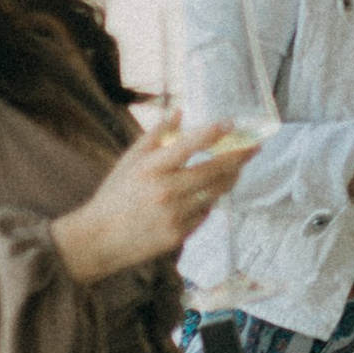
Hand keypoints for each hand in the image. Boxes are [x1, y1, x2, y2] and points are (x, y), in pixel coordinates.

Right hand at [53, 123, 244, 284]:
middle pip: (214, 170)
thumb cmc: (114, 196)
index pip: (189, 145)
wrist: (98, 240)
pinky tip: (210, 193)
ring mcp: (174, 215)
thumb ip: (156, 135)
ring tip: (238, 167)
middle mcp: (165, 191)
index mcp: (151, 169)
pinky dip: (210, 201)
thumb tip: (179, 112)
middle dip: (239, 156)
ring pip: (215, 192)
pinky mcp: (179, 235)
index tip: (231, 123)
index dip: (213, 132)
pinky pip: (205, 213)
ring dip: (230, 178)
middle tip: (255, 147)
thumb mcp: (129, 161)